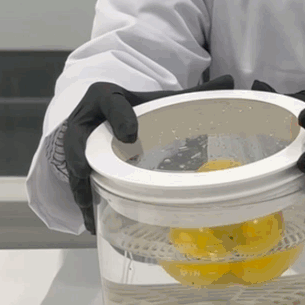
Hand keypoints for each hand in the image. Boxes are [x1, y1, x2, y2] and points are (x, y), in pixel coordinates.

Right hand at [64, 74, 235, 233]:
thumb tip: (231, 81)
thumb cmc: (134, 107)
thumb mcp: (157, 97)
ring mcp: (75, 139)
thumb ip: (191, 94)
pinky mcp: (72, 159)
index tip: (132, 135)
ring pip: (72, 163)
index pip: (111, 102)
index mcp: (106, 95)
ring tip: (89, 209)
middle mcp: (86, 116)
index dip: (120, 117)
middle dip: (81, 154)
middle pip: (79, 135)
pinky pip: (74, 182)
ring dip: (80, 187)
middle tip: (91, 171)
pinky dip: (82, 202)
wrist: (99, 109)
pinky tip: (92, 223)